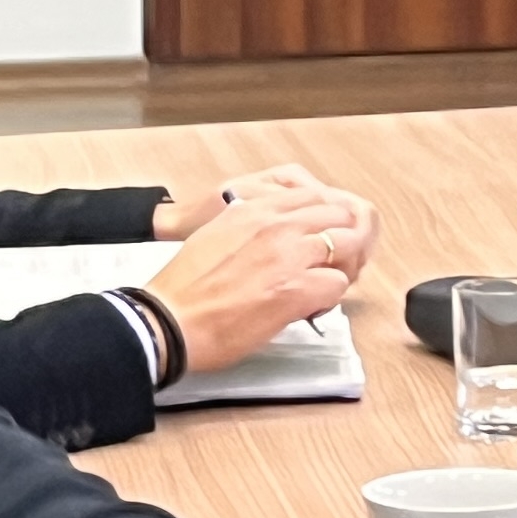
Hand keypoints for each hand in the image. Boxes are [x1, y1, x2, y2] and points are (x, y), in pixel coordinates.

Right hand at [144, 174, 383, 370]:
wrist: (169, 320)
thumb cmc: (183, 288)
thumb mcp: (214, 235)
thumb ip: (245, 226)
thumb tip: (266, 237)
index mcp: (254, 208)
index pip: (314, 197)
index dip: (323, 220)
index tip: (317, 241)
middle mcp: (277, 224)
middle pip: (339, 217)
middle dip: (343, 240)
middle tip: (329, 266)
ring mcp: (290, 255)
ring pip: (348, 247)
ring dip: (341, 268)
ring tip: (321, 289)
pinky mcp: (297, 290)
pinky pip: (338, 285)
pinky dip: (329, 299)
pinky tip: (309, 309)